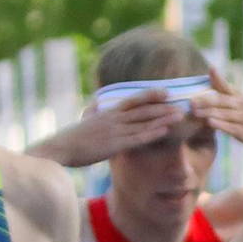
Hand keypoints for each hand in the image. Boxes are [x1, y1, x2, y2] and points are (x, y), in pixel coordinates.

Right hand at [32, 92, 185, 167]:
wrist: (60, 150)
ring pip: (143, 122)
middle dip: (163, 106)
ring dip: (163, 118)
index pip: (132, 100)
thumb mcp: (85, 121)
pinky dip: (152, 134)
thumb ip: (95, 113)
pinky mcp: (114, 145)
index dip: (150, 95)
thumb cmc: (71, 139)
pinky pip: (137, 138)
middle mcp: (113, 119)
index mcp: (107, 113)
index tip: (166, 91)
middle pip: (142, 109)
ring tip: (180, 115)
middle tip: (182, 102)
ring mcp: (114, 131)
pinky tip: (165, 131)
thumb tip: (96, 105)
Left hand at [195, 71, 242, 153]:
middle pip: (220, 100)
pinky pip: (230, 128)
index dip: (218, 77)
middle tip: (189, 99)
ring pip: (222, 113)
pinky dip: (219, 124)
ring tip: (192, 111)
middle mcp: (242, 106)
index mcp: (241, 98)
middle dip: (204, 99)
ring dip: (206, 111)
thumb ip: (232, 97)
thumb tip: (219, 88)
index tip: (210, 68)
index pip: (227, 86)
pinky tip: (209, 122)